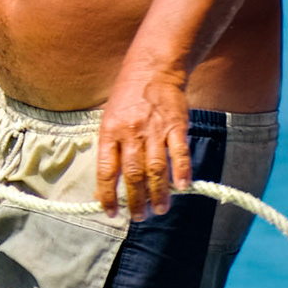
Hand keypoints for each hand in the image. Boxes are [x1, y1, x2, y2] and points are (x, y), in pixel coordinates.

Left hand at [95, 69, 192, 220]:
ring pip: (156, 169)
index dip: (107, 194)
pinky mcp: (175, 125)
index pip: (106, 170)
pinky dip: (182, 171)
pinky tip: (182, 187)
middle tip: (138, 217)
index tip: (110, 212)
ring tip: (159, 210)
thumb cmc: (127, 98)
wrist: (152, 69)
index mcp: (110, 132)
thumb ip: (110, 150)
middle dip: (135, 201)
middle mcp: (131, 133)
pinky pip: (179, 153)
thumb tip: (106, 185)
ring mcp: (154, 129)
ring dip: (158, 193)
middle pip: (133, 175)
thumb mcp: (109, 119)